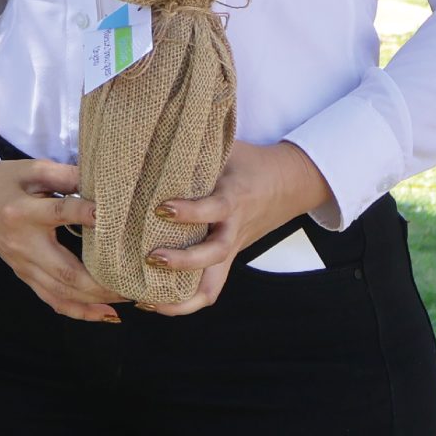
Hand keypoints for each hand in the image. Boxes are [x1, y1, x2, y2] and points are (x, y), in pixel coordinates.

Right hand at [0, 158, 122, 322]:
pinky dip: (81, 312)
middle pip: (65, 271)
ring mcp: (23, 266)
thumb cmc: (3, 180)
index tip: (113, 215)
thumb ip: (65, 175)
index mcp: (23, 212)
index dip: (86, 214)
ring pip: (62, 292)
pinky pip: (53, 301)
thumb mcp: (31, 169)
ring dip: (98, 300)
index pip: (60, 213)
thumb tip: (103, 181)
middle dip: (103, 282)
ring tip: (130, 298)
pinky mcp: (24, 276)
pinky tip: (107, 315)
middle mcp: (23, 245)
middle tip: (135, 281)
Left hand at [133, 140, 331, 314]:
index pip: (214, 208)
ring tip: (144, 300)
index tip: (161, 208)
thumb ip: (193, 147)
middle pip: (214, 256)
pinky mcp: (226, 260)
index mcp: (233, 197)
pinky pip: (208, 288)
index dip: (189, 211)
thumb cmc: (247, 161)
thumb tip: (146, 132)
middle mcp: (232, 228)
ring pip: (211, 287)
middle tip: (150, 257)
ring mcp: (231, 249)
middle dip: (182, 262)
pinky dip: (182, 302)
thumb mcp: (225, 148)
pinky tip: (152, 302)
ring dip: (179, 299)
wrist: (290, 182)